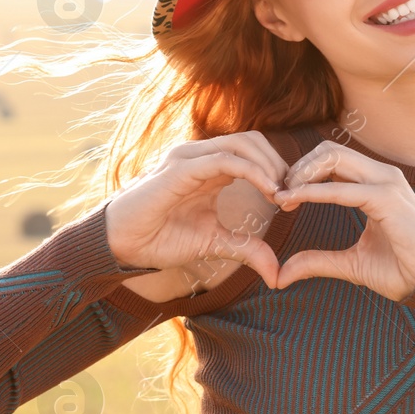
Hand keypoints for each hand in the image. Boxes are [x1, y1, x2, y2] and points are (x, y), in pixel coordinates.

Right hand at [106, 131, 287, 288]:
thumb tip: (276, 272)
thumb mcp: (214, 243)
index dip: (278, 171)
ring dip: (270, 166)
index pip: (253, 152)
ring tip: (282, 194)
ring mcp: (189, 159)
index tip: (293, 200)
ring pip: (242, 144)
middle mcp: (200, 157)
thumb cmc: (160, 239)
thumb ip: (246, 248)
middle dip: (279, 164)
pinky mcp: (180, 168)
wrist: (121, 246)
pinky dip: (253, 171)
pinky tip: (269, 191)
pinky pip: (224, 160)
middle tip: (292, 195)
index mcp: (210, 169)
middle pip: (253, 141)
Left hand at [269, 141, 414, 300]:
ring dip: (303, 174)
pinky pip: (341, 189)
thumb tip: (281, 274)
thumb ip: (317, 261)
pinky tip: (295, 201)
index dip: (303, 173)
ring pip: (334, 157)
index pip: (332, 160)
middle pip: (329, 150)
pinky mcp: (387, 199)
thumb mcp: (349, 264)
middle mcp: (382, 176)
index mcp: (375, 184)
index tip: (282, 197)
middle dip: (298, 168)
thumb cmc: (400, 271)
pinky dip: (314, 193)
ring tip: (285, 196)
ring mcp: (387, 183)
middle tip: (280, 194)